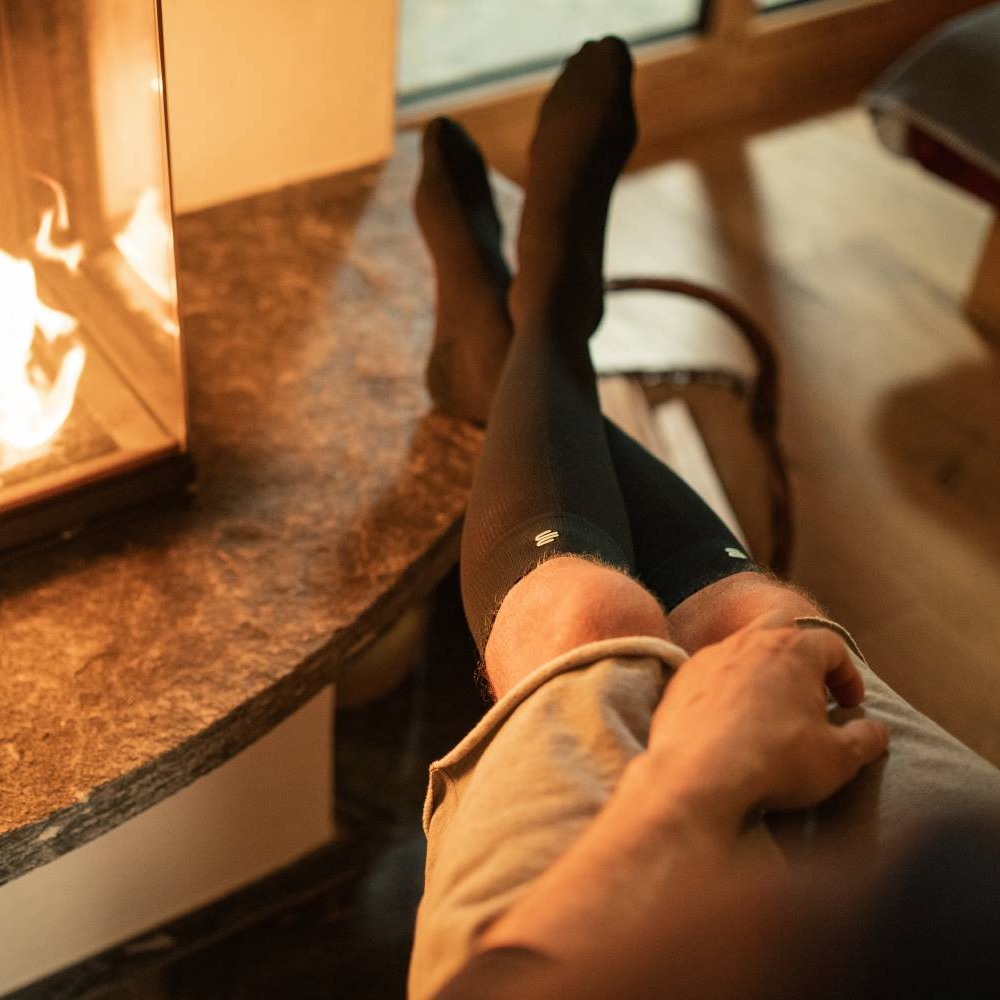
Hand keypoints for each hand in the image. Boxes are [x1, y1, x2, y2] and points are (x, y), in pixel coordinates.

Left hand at [646, 613, 889, 832]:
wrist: (697, 775)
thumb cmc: (774, 761)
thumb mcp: (837, 759)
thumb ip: (865, 739)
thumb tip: (878, 730)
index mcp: (794, 651)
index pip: (832, 646)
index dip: (847, 675)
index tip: (850, 706)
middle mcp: (750, 641)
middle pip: (782, 627)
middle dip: (800, 653)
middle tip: (808, 691)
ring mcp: (711, 656)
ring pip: (742, 646)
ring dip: (761, 669)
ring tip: (769, 707)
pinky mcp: (682, 678)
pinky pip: (710, 671)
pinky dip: (726, 686)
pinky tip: (729, 718)